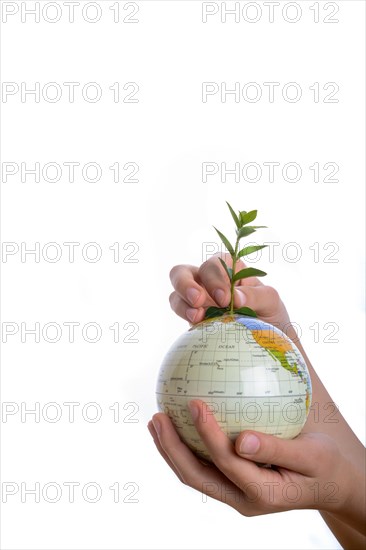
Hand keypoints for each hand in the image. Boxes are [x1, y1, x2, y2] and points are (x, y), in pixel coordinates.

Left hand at [148, 400, 363, 529]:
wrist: (330, 483)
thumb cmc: (325, 465)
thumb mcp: (313, 457)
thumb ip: (279, 449)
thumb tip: (241, 439)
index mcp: (263, 493)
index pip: (226, 462)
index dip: (207, 434)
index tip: (194, 402)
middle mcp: (242, 498)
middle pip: (196, 476)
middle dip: (172, 448)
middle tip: (157, 416)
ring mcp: (234, 493)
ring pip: (194, 474)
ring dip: (171, 449)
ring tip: (155, 421)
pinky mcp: (232, 484)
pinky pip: (203, 466)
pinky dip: (185, 447)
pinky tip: (177, 424)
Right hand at [169, 253, 294, 336]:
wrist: (265, 343)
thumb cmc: (270, 316)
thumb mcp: (271, 302)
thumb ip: (256, 296)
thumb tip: (236, 298)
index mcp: (229, 269)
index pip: (215, 263)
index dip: (216, 278)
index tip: (225, 299)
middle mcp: (208, 281)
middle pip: (183, 271)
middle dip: (186, 284)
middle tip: (199, 300)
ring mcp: (197, 299)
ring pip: (176, 292)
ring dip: (182, 301)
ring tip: (197, 316)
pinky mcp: (192, 318)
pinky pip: (180, 312)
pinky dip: (184, 315)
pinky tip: (197, 324)